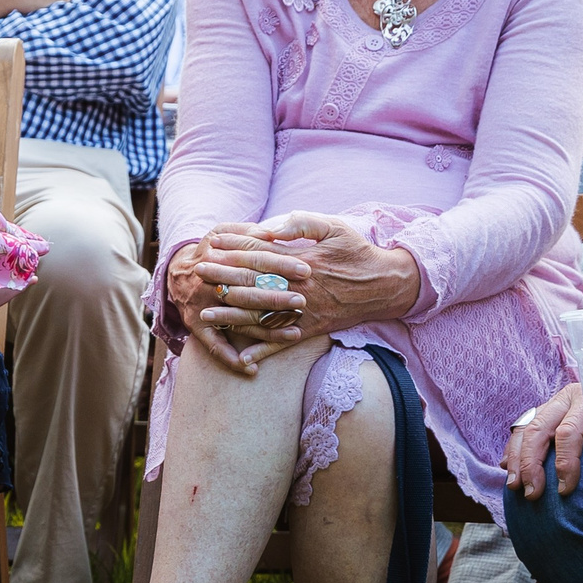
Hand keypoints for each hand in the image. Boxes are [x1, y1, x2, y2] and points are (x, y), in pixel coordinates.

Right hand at [165, 228, 306, 376]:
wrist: (176, 271)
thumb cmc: (212, 251)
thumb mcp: (223, 232)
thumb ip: (247, 231)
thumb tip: (271, 232)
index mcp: (219, 255)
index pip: (254, 259)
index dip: (281, 264)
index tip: (306, 270)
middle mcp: (210, 282)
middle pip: (248, 290)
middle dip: (276, 297)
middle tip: (302, 301)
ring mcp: (203, 306)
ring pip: (238, 321)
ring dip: (266, 331)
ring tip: (295, 335)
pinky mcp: (197, 326)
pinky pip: (214, 347)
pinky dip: (231, 359)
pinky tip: (252, 370)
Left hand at [217, 212, 420, 341]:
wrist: (385, 285)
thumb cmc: (356, 251)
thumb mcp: (333, 226)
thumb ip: (300, 224)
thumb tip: (268, 227)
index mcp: (301, 260)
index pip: (259, 253)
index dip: (233, 247)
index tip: (211, 242)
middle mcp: (298, 288)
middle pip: (253, 283)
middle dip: (223, 278)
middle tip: (197, 274)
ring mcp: (304, 311)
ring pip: (261, 316)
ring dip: (231, 316)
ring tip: (205, 314)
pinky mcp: (311, 329)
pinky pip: (283, 342)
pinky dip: (263, 351)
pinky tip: (241, 357)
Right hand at [504, 384, 582, 498]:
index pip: (568, 433)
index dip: (564, 463)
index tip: (564, 490)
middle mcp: (566, 399)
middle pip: (538, 429)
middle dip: (531, 463)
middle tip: (530, 491)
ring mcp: (552, 403)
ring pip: (524, 428)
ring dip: (516, 458)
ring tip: (514, 484)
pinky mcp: (544, 410)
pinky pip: (520, 427)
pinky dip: (513, 447)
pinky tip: (507, 466)